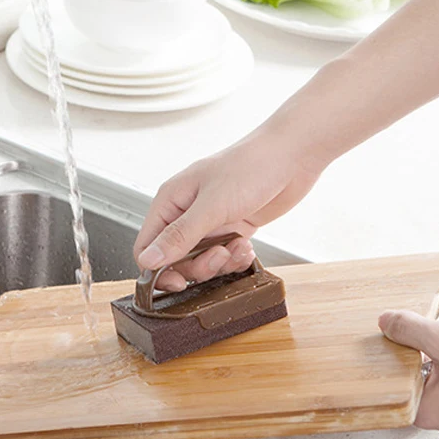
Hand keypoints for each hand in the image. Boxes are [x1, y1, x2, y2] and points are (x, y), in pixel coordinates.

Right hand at [133, 129, 322, 290]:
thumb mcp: (212, 206)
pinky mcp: (232, 227)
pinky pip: (225, 256)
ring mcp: (210, 221)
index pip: (147, 245)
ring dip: (221, 262)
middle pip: (175, 259)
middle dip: (198, 266)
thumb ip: (179, 236)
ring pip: (201, 260)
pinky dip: (236, 258)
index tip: (177, 283)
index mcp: (171, 201)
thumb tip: (146, 261)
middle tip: (219, 257)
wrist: (292, 155)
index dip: (157, 269)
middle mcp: (187, 212)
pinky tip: (248, 246)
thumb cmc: (251, 167)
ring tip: (239, 247)